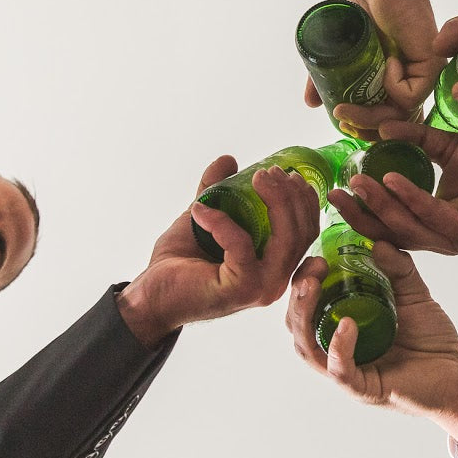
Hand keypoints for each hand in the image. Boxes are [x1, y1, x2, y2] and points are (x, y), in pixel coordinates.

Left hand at [117, 156, 321, 347]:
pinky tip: (201, 210)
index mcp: (275, 267)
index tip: (286, 173)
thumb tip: (229, 159)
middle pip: (302, 232)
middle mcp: (275, 280)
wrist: (151, 298)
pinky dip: (222, 222)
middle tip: (269, 173)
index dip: (303, 199)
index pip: (306, 230)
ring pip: (286, 239)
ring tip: (257, 178)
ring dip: (275, 201)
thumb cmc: (179, 268)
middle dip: (291, 195)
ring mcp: (262, 287)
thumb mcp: (205, 219)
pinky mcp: (241, 288)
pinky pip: (241, 245)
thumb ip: (219, 191)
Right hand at [286, 242, 457, 441]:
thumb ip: (399, 269)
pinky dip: (339, 347)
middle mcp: (338, 351)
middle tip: (311, 271)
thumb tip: (378, 242)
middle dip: (297, 297)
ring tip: (311, 288)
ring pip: (308, 349)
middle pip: (298, 327)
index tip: (316, 258)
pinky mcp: (364, 388)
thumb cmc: (433, 342)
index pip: (307, 307)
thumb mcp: (414, 296)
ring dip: (304, 317)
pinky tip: (345, 324)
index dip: (304, 282)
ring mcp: (349, 371)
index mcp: (342, 328)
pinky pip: (340, 371)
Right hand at [304, 0, 439, 138]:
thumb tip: (311, 103)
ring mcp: (421, 78)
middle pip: (391, 124)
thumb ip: (326, 78)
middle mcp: (408, 85)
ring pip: (400, 115)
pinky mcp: (431, 67)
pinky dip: (393, 85)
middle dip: (363, 127)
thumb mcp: (340, 52)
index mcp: (390, 86)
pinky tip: (386, 63)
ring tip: (346, 107)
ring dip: (370, 116)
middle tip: (340, 118)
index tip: (339, 122)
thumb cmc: (364, 12)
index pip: (383, 122)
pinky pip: (410, 95)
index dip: (362, 129)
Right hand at [324, 121, 457, 254]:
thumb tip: (382, 125)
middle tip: (332, 194)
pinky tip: (390, 178)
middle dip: (357, 215)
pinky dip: (408, 197)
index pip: (385, 224)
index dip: (358, 211)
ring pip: (403, 227)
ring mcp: (452, 238)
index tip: (333, 190)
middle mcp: (438, 237)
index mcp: (430, 223)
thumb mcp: (450, 148)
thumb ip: (417, 138)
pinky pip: (430, 214)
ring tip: (356, 183)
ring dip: (377, 206)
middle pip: (385, 233)